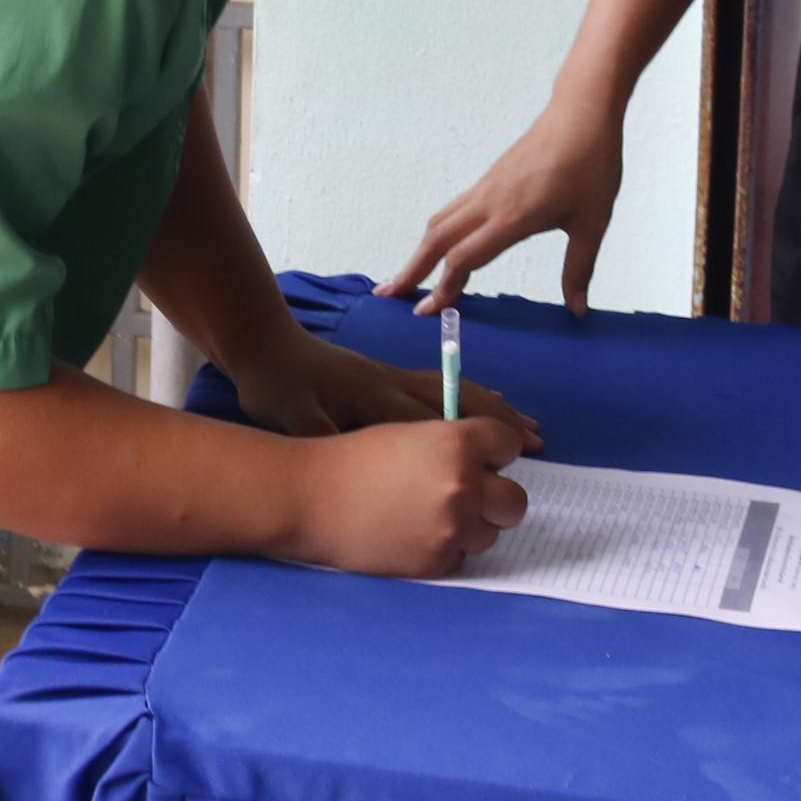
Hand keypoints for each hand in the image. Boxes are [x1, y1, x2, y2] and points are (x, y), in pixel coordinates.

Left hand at [226, 327, 540, 452]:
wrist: (261, 343)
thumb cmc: (275, 386)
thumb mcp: (289, 416)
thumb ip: (320, 434)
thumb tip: (345, 456)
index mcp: (376, 397)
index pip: (435, 421)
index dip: (474, 438)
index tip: (511, 457)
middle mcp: (392, 383)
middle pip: (457, 401)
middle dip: (500, 422)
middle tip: (539, 440)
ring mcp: (391, 376)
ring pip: (453, 390)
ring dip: (492, 406)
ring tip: (527, 423)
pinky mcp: (384, 375)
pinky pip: (439, 384)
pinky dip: (470, 395)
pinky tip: (484, 403)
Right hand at [284, 415, 535, 577]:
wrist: (307, 499)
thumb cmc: (351, 459)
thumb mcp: (407, 434)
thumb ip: (453, 447)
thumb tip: (486, 466)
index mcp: (455, 443)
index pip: (507, 444)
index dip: (495, 451)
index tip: (483, 458)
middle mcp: (462, 486)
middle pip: (515, 500)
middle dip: (497, 497)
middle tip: (468, 496)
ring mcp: (452, 528)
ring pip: (491, 533)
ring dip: (471, 526)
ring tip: (429, 516)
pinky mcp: (436, 562)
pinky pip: (462, 557)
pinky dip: (445, 548)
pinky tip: (413, 534)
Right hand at [387, 88, 626, 315]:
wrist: (581, 114)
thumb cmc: (591, 165)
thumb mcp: (592, 223)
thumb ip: (579, 268)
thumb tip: (578, 311)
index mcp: (512, 217)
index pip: (463, 258)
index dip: (443, 288)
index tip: (427, 313)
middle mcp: (489, 202)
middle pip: (436, 240)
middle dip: (410, 270)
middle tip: (388, 296)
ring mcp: (484, 189)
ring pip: (439, 224)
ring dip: (418, 252)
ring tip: (404, 277)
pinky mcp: (487, 180)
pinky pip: (452, 211)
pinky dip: (437, 235)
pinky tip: (439, 248)